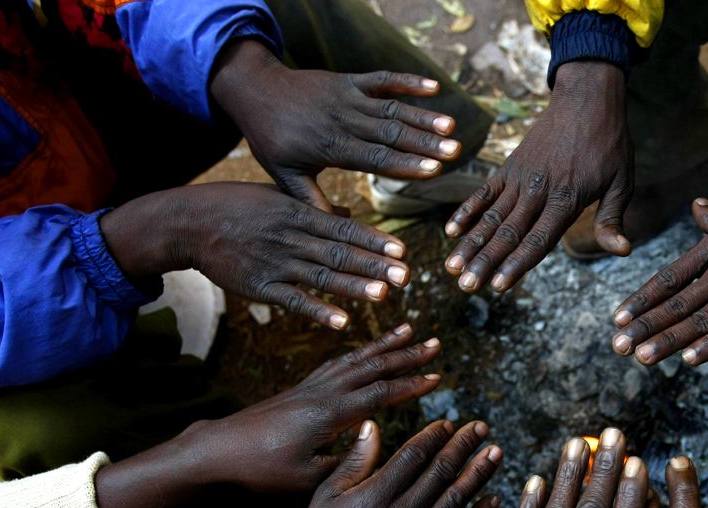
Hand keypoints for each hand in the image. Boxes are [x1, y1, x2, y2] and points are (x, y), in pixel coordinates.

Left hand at [93, 327, 442, 507]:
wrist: (216, 452)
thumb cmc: (261, 471)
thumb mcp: (307, 479)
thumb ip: (345, 462)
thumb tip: (376, 442)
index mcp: (329, 414)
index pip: (380, 394)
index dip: (411, 385)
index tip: (437, 377)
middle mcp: (322, 393)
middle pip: (372, 367)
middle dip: (406, 355)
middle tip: (435, 343)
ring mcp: (309, 388)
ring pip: (354, 360)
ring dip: (383, 346)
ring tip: (407, 331)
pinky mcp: (298, 389)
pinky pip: (335, 363)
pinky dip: (356, 352)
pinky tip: (364, 351)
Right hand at [101, 183, 410, 328]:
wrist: (188, 222)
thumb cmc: (235, 206)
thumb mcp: (275, 195)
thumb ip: (314, 208)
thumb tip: (350, 215)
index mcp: (297, 213)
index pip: (343, 228)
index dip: (373, 240)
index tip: (401, 249)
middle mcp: (290, 237)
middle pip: (338, 253)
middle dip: (374, 265)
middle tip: (406, 275)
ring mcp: (275, 263)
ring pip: (320, 277)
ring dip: (353, 287)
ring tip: (383, 295)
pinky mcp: (259, 286)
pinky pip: (293, 301)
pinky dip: (316, 311)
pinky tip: (341, 321)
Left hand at [209, 39, 460, 210]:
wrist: (253, 90)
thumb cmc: (269, 138)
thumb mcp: (283, 174)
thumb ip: (310, 199)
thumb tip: (335, 229)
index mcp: (329, 147)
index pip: (374, 158)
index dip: (405, 164)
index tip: (434, 171)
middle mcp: (343, 120)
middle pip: (390, 133)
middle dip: (424, 142)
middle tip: (454, 150)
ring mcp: (347, 98)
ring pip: (391, 108)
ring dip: (423, 116)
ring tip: (451, 126)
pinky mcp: (348, 81)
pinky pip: (381, 79)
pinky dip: (407, 81)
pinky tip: (433, 88)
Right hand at [279, 418, 501, 507]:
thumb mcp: (325, 495)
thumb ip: (354, 461)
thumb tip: (373, 426)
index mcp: (376, 496)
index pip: (414, 456)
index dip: (434, 436)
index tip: (448, 423)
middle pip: (441, 472)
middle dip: (464, 446)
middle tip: (482, 427)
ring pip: (456, 500)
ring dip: (479, 474)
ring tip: (496, 452)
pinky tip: (495, 500)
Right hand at [444, 61, 632, 292]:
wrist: (588, 97)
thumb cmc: (610, 142)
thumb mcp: (622, 181)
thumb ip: (613, 219)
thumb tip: (623, 252)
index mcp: (566, 198)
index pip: (538, 240)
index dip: (516, 264)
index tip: (497, 286)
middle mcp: (538, 190)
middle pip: (508, 233)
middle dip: (485, 262)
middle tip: (464, 287)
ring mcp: (521, 177)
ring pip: (491, 217)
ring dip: (471, 243)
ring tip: (452, 268)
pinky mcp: (510, 166)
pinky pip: (485, 191)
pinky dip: (467, 210)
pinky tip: (451, 231)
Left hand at [611, 160, 707, 365]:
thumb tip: (696, 206)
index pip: (669, 277)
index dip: (642, 299)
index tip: (618, 316)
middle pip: (677, 303)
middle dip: (645, 326)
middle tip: (617, 347)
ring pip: (700, 319)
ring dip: (669, 341)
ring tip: (641, 357)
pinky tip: (689, 359)